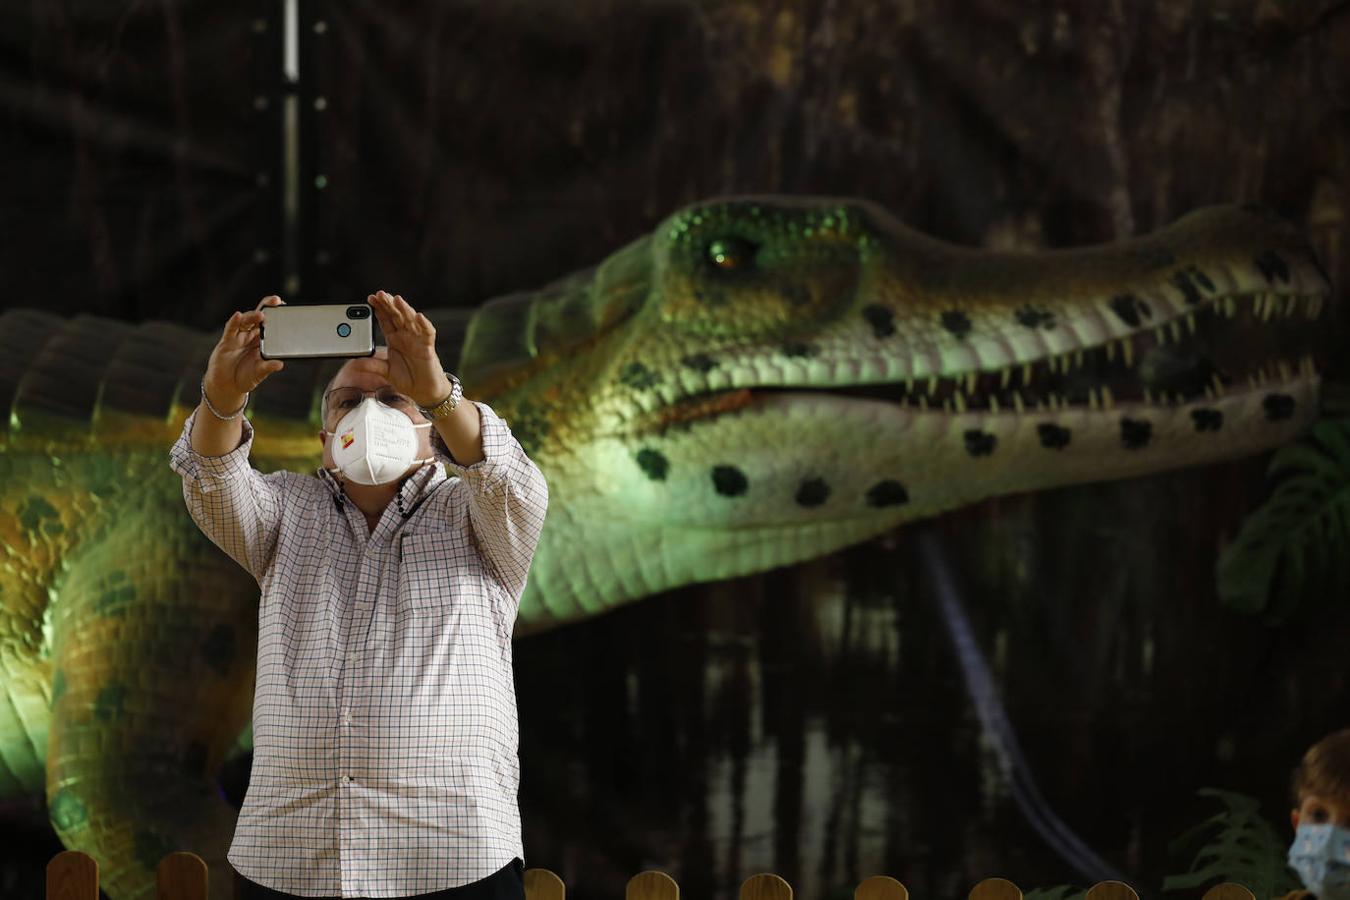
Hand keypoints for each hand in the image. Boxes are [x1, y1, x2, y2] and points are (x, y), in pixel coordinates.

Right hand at [202, 296, 285, 409]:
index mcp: (261, 341)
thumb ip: (267, 368)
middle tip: (276, 301)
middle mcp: (250, 336)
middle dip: (266, 308)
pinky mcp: (226, 342)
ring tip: (261, 314)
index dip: (275, 314)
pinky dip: (234, 322)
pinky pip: (230, 329)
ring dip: (252, 316)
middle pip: (258, 317)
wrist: (226, 386)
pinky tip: (238, 316)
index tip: (284, 305)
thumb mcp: (259, 373)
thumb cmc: (245, 377)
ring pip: (245, 321)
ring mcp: (238, 337)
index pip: (269, 324)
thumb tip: (280, 364)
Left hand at [368, 290, 449, 405]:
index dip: (379, 309)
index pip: (385, 320)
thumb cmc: (408, 379)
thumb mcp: (386, 372)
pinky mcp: (428, 347)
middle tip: (380, 294)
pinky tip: (418, 316)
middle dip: (389, 304)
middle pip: (397, 316)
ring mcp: (417, 340)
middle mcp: (406, 336)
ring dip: (404, 309)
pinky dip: (424, 324)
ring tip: (396, 299)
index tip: (370, 299)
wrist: (424, 392)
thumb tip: (354, 362)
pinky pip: (427, 333)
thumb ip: (372, 365)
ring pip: (411, 320)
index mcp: (394, 339)